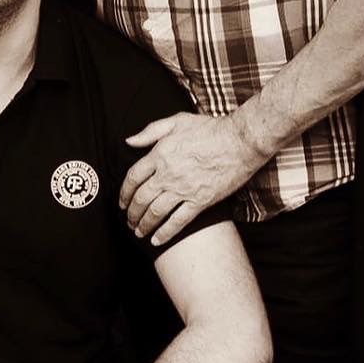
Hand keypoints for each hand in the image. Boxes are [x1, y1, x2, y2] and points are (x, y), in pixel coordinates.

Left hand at [120, 111, 264, 246]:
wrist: (241, 141)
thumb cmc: (210, 129)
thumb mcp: (176, 121)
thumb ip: (150, 132)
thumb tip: (129, 141)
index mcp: (159, 155)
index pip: (133, 177)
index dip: (124, 192)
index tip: (122, 202)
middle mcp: (167, 175)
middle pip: (141, 198)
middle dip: (131, 213)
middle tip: (128, 221)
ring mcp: (183, 189)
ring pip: (156, 212)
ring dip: (144, 225)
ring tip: (138, 232)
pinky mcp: (201, 201)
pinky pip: (178, 221)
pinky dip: (165, 233)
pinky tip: (157, 240)